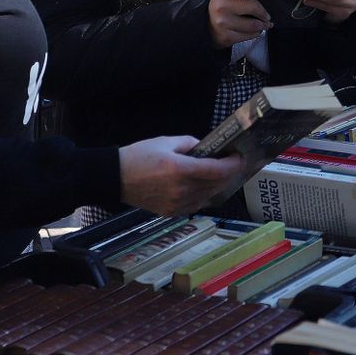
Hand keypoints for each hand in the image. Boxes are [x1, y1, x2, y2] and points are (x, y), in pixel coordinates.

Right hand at [116, 136, 245, 214]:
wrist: (115, 178)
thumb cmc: (139, 156)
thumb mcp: (166, 141)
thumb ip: (191, 144)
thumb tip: (208, 150)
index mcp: (179, 169)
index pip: (216, 170)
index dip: (232, 164)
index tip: (239, 156)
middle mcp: (181, 189)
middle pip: (216, 184)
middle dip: (228, 173)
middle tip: (233, 163)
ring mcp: (176, 204)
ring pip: (208, 196)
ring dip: (218, 185)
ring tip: (221, 173)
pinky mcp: (171, 213)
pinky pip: (196, 205)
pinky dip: (204, 196)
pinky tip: (204, 186)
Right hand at [207, 0, 271, 48]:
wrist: (206, 27)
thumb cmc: (222, 8)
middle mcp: (221, 8)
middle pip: (252, 7)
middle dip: (264, 13)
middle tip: (267, 16)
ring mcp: (223, 23)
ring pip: (253, 24)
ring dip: (263, 25)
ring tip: (265, 24)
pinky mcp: (227, 37)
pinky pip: (249, 36)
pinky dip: (256, 33)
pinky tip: (257, 31)